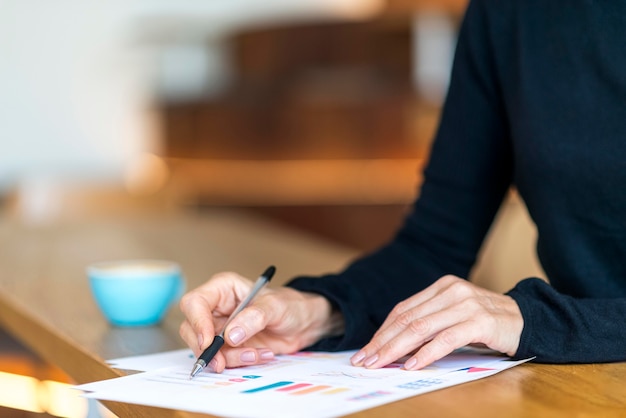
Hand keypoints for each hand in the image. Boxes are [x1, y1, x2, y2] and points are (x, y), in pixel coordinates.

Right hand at [179, 271, 341, 371]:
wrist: (304, 324)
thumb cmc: (290, 305)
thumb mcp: (276, 306)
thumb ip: (254, 317)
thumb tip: (230, 335)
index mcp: (223, 289)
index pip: (195, 303)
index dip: (197, 322)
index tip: (209, 342)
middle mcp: (217, 308)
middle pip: (192, 329)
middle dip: (208, 348)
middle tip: (222, 361)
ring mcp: (221, 328)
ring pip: (206, 349)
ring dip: (228, 358)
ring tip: (255, 354)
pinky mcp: (228, 346)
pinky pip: (222, 359)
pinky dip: (238, 362)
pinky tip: (259, 354)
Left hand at [350, 275, 522, 369]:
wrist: (529, 320)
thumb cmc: (488, 322)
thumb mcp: (455, 315)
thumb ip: (430, 321)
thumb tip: (393, 344)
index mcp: (442, 286)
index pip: (403, 310)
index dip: (382, 331)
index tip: (366, 350)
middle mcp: (451, 290)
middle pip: (407, 319)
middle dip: (382, 342)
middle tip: (364, 360)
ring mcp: (466, 304)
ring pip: (421, 328)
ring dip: (396, 349)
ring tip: (379, 364)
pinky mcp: (480, 321)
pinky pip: (445, 339)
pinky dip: (425, 353)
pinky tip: (411, 365)